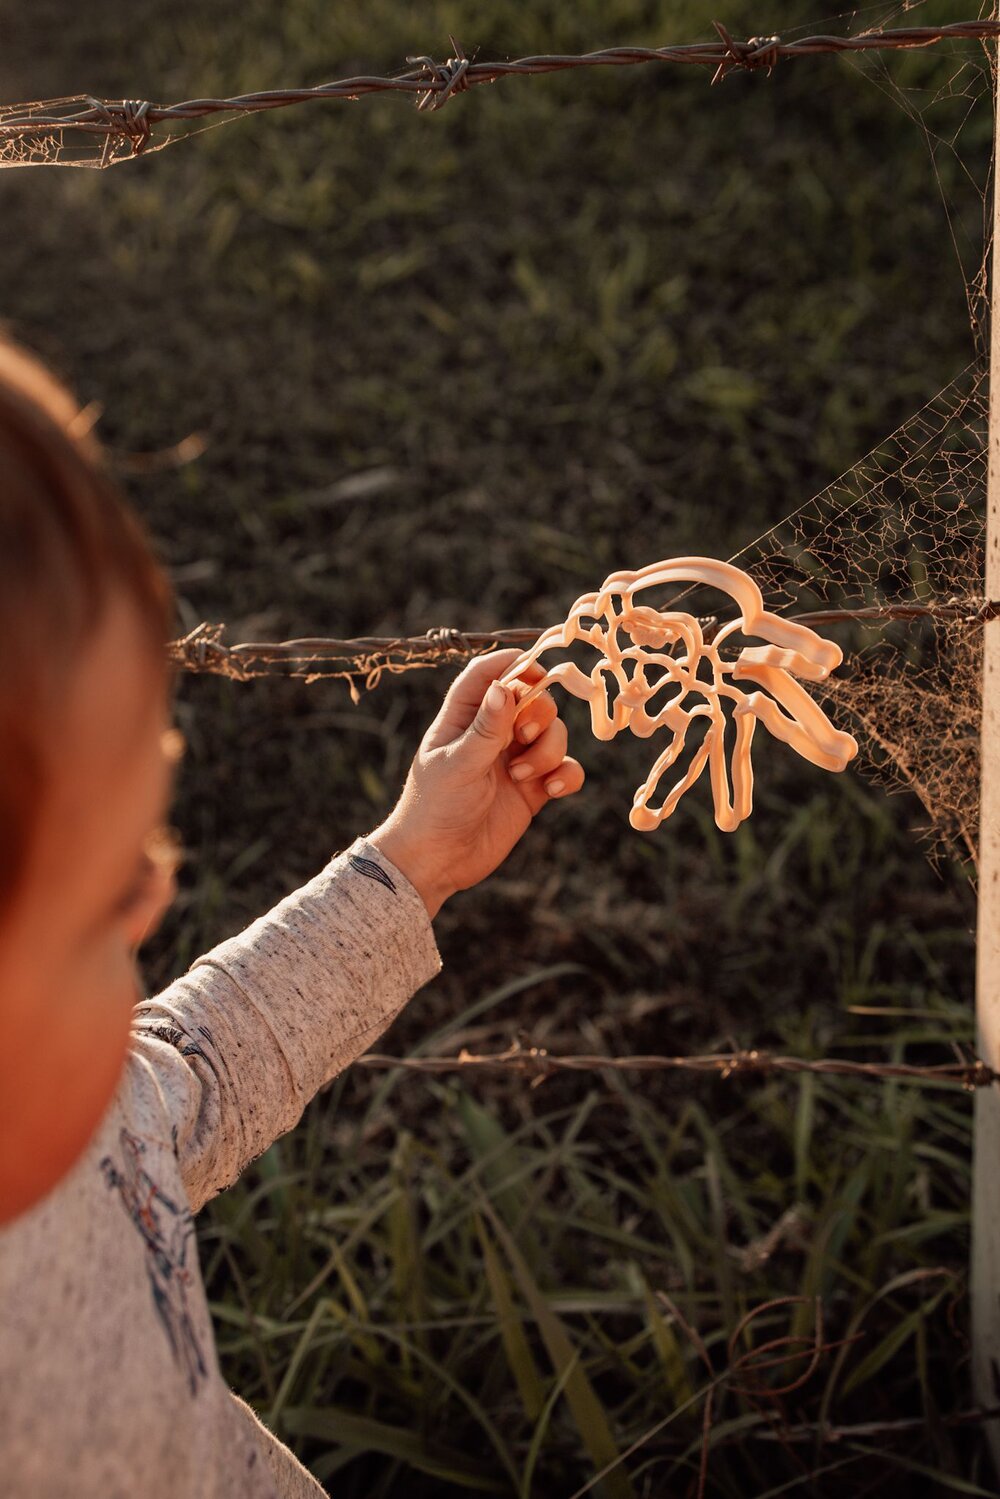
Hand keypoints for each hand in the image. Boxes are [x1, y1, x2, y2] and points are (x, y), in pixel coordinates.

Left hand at [367, 649, 584, 917]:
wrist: (437, 862)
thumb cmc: (434, 808)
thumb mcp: (458, 764)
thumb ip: (486, 727)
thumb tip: (504, 685)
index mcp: (464, 718)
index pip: (489, 674)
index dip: (514, 665)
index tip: (537, 672)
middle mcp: (492, 735)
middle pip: (533, 700)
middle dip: (540, 714)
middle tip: (523, 737)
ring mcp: (515, 761)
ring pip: (554, 734)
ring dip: (548, 750)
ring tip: (522, 777)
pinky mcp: (532, 790)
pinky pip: (565, 769)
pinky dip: (566, 775)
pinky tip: (552, 791)